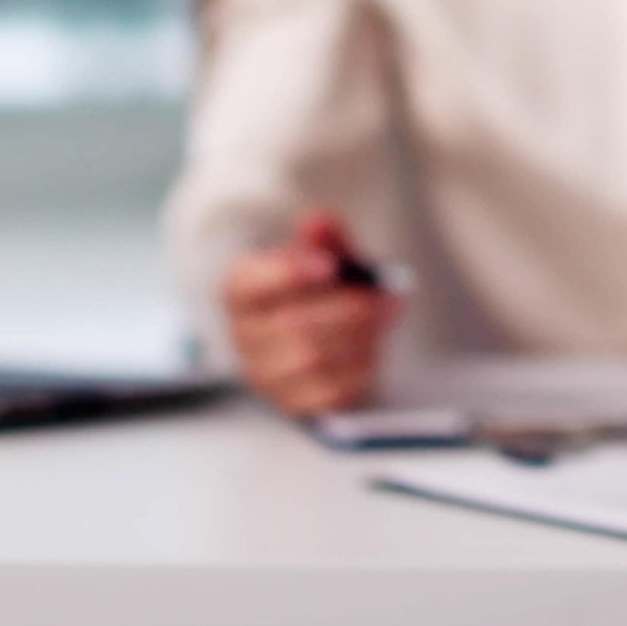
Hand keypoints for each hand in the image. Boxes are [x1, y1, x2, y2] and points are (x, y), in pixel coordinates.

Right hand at [220, 210, 400, 416]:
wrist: (327, 337)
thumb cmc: (321, 292)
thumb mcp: (324, 256)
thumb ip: (324, 240)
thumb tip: (318, 221)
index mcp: (242, 292)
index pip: (248, 285)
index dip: (287, 275)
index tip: (328, 266)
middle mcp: (244, 336)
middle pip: (287, 326)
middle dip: (342, 310)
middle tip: (379, 296)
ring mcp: (266, 375)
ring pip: (308, 361)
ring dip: (356, 336)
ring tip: (383, 315)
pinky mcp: (295, 404)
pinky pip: (327, 391)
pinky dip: (357, 366)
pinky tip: (373, 345)